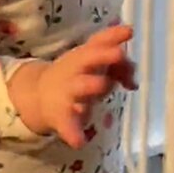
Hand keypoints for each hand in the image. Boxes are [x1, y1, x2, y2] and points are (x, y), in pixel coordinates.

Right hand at [8, 25, 136, 148]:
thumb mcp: (96, 68)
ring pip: (80, 87)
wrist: (40, 96)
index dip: (113, 36)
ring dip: (91, 85)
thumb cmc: (78, 77)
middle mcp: (75, 69)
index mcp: (84, 56)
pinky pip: (67, 124)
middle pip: (89, 58)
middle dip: (104, 55)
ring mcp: (68, 91)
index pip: (99, 42)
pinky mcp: (61, 115)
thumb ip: (119, 69)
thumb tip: (133, 81)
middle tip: (120, 54)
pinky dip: (72, 132)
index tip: (129, 31)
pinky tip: (79, 141)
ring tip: (102, 85)